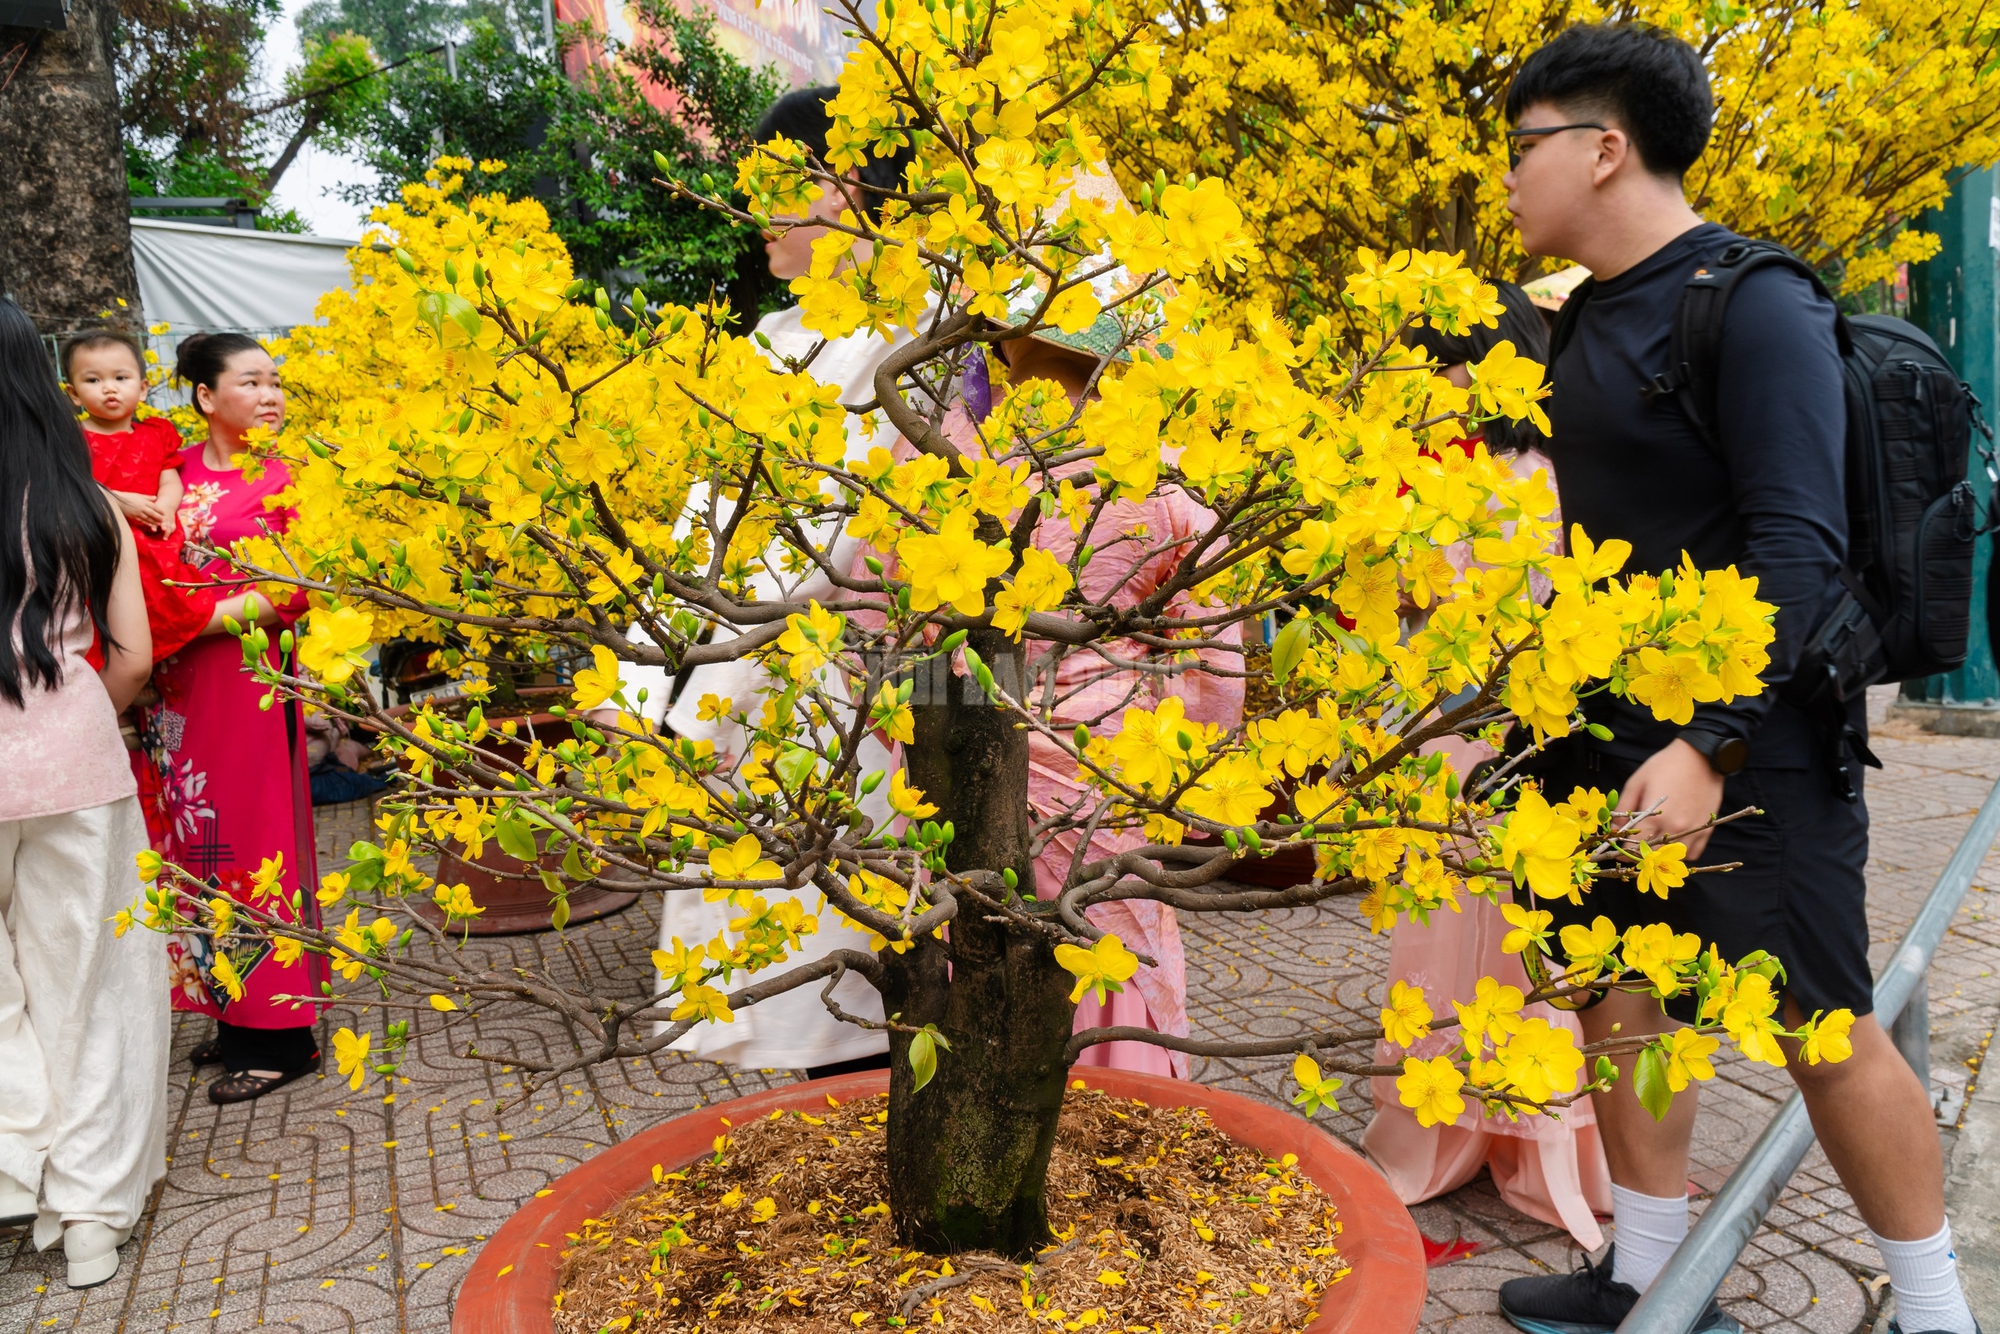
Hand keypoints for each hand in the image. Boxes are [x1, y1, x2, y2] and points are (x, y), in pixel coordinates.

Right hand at [111, 491, 169, 532]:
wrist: (116, 500)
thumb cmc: (127, 496)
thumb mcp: (138, 495)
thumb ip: (147, 497)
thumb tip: (155, 498)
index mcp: (143, 501)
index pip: (154, 506)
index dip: (160, 510)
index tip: (164, 513)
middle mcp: (141, 507)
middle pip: (153, 513)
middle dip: (159, 517)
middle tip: (164, 520)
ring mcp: (137, 512)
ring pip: (148, 518)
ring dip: (154, 522)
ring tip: (159, 524)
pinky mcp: (133, 516)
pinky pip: (141, 520)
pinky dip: (146, 523)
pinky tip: (150, 525)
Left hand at [1618, 738, 1724, 858]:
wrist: (1700, 756)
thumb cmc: (1666, 765)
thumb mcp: (1637, 782)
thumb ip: (1623, 807)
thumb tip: (1614, 827)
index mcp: (1657, 818)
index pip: (1635, 846)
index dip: (1623, 851)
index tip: (1618, 851)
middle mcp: (1676, 828)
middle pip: (1654, 855)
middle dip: (1640, 854)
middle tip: (1632, 849)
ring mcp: (1694, 830)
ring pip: (1674, 856)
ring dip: (1661, 854)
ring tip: (1653, 845)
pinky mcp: (1707, 828)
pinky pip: (1693, 853)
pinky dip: (1681, 852)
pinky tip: (1673, 842)